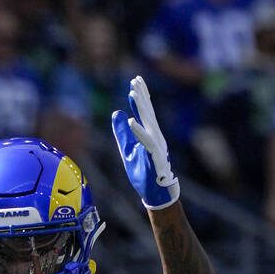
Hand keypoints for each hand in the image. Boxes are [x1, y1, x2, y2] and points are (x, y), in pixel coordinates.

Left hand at [110, 76, 178, 209]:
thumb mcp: (128, 150)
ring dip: (141, 108)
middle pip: (147, 113)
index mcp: (149, 134)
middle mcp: (155, 137)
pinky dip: (139, 132)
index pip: (143, 112)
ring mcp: (157, 146)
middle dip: (142, 96)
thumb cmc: (143, 172)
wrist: (155, 193)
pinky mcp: (156, 157)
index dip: (140, 97)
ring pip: (149, 123)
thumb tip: (117, 112)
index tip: (135, 81)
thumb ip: (123, 132)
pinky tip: (132, 121)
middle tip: (136, 79)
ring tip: (134, 93)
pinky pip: (147, 142)